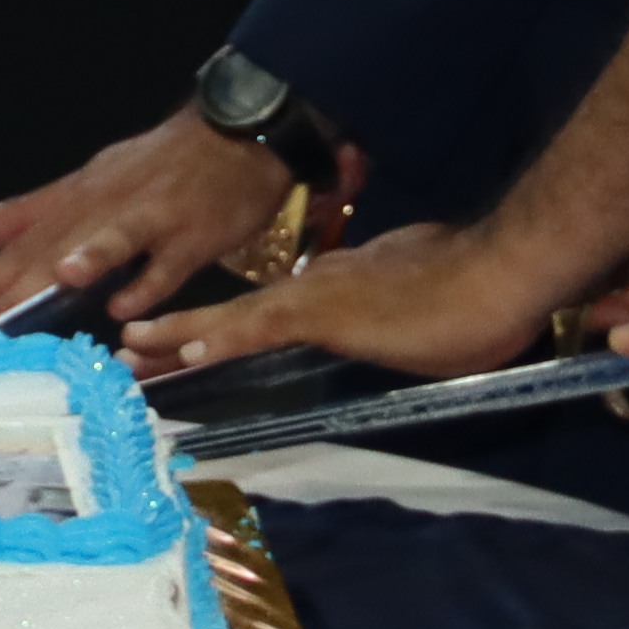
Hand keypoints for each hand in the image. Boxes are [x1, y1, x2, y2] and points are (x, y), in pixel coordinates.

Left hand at [0, 113, 323, 329]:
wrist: (233, 132)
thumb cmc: (155, 169)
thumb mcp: (87, 184)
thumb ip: (28, 212)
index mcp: (79, 198)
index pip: (25, 238)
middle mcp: (107, 206)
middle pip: (58, 245)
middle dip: (18, 282)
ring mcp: (153, 218)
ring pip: (117, 237)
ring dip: (90, 255)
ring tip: (60, 280)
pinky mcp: (195, 234)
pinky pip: (171, 262)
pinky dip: (150, 282)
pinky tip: (126, 307)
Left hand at [128, 215, 555, 388]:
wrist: (500, 275)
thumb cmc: (477, 298)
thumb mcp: (421, 313)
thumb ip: (392, 315)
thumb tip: (388, 321)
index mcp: (340, 290)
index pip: (268, 313)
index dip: (223, 329)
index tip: (186, 344)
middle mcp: (317, 288)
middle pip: (236, 315)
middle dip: (181, 335)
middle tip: (129, 351)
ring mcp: (317, 296)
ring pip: (232, 319)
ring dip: (178, 338)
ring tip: (128, 353)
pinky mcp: (323, 310)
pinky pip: (257, 328)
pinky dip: (215, 339)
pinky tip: (178, 353)